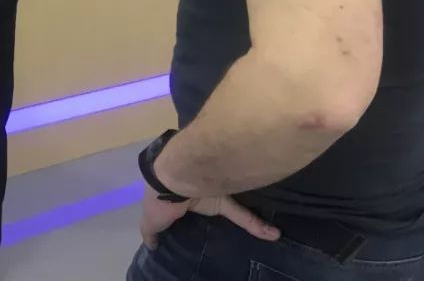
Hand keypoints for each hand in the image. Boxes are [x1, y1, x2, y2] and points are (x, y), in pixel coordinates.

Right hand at [139, 185, 279, 249]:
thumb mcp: (150, 220)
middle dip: (220, 213)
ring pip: (232, 210)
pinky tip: (273, 235)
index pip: (182, 207)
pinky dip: (258, 226)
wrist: (172, 178)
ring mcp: (213, 194)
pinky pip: (244, 214)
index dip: (187, 213)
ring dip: (248, 221)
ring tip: (263, 234)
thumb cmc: (160, 200)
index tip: (191, 223)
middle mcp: (197, 192)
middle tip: (231, 232)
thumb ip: (151, 231)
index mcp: (176, 198)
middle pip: (210, 205)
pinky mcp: (226, 200)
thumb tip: (152, 245)